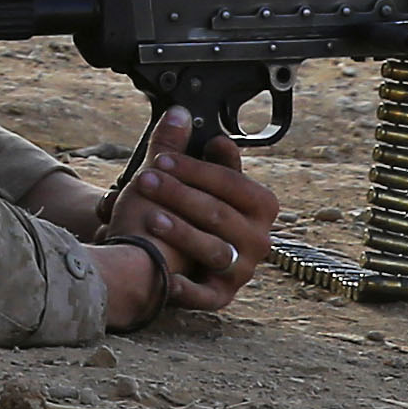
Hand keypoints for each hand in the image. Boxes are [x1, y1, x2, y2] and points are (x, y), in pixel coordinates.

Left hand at [106, 113, 280, 316]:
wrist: (168, 253)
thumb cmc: (184, 210)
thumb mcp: (188, 178)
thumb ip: (185, 147)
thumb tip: (181, 112)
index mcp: (260, 205)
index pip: (231, 183)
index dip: (196, 169)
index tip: (163, 158)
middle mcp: (257, 239)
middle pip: (219, 214)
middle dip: (180, 194)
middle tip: (146, 180)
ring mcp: (240, 269)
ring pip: (212, 250)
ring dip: (182, 232)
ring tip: (151, 217)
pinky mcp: (221, 296)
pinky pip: (206, 294)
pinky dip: (186, 286)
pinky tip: (166, 276)